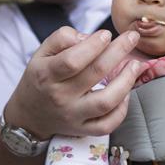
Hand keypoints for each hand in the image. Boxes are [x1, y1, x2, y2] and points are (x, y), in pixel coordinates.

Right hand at [3, 27, 145, 140]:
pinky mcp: (82, 130)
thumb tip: (90, 38)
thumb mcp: (41, 53)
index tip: (106, 34)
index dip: (93, 45)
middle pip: (94, 74)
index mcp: (46, 74)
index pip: (72, 60)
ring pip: (105, 102)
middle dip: (118, 52)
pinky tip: (126, 92)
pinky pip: (108, 124)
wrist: (29, 115)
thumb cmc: (40, 78)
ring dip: (126, 81)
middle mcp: (60, 96)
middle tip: (132, 37)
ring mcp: (73, 115)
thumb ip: (61, 38)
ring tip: (135, 65)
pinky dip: (122, 109)